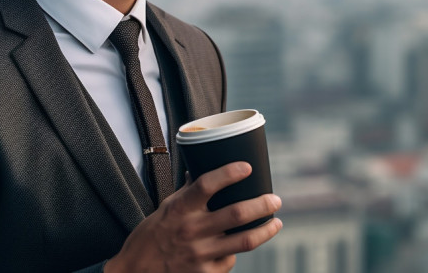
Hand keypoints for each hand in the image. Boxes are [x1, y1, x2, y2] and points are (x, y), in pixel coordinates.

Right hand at [104, 162, 281, 272]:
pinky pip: (230, 261)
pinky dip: (237, 252)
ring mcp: (199, 255)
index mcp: (180, 209)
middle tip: (275, 199)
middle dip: (262, 204)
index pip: (206, 185)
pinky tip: (242, 245)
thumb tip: (202, 168)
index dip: (229, 173)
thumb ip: (188, 192)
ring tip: (276, 222)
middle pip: (237, 214)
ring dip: (266, 230)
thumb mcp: (166, 208)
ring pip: (244, 241)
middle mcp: (191, 231)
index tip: (247, 167)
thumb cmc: (151, 236)